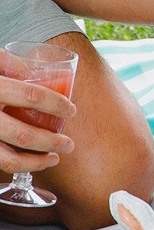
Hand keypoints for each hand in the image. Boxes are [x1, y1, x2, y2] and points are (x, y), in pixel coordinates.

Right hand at [0, 50, 75, 174]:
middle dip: (51, 142)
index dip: (56, 103)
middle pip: (23, 134)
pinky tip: (29, 163)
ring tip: (54, 159)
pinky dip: (15, 166)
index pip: (31, 95)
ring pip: (7, 158)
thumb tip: (36, 71)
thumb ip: (8, 63)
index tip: (71, 109)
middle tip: (69, 144)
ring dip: (35, 163)